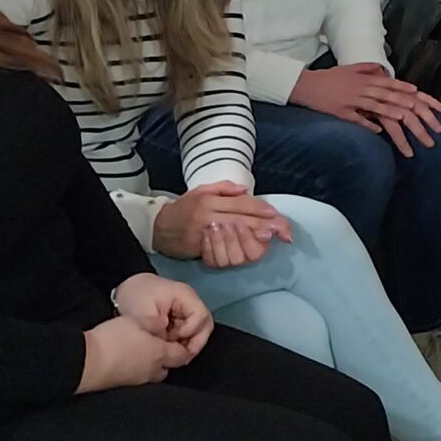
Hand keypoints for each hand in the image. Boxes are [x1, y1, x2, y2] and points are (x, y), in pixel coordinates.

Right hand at [78, 312, 193, 391]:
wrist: (86, 362)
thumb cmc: (114, 338)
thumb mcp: (136, 321)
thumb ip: (154, 322)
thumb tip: (164, 323)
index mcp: (160, 354)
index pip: (182, 355)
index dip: (185, 347)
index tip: (182, 340)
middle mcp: (152, 370)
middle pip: (169, 367)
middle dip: (169, 358)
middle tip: (162, 345)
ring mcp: (137, 381)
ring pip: (154, 374)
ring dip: (154, 365)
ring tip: (144, 352)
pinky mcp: (123, 385)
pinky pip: (139, 378)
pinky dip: (139, 370)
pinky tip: (129, 360)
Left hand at [112, 272, 212, 357]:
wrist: (127, 289)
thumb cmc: (135, 297)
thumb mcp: (142, 313)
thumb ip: (157, 331)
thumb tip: (168, 348)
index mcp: (185, 295)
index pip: (201, 316)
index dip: (192, 331)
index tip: (173, 340)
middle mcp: (191, 302)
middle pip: (205, 325)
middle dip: (195, 342)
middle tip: (180, 356)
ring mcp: (188, 310)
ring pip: (200, 331)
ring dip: (188, 344)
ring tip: (173, 353)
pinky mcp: (183, 317)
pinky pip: (190, 332)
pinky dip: (182, 342)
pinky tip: (169, 348)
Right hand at [149, 181, 292, 267]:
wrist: (158, 227)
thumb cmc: (183, 207)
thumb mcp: (201, 190)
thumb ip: (224, 188)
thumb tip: (245, 190)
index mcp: (211, 201)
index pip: (244, 204)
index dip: (263, 210)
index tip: (279, 216)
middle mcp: (210, 216)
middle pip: (244, 220)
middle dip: (265, 225)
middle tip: (283, 230)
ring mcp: (205, 234)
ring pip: (235, 238)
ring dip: (253, 239)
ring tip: (268, 238)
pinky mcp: (200, 249)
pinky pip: (222, 252)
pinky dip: (236, 252)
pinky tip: (248, 251)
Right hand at [290, 62, 440, 153]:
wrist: (306, 85)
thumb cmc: (329, 78)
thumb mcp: (350, 69)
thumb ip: (367, 69)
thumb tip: (382, 70)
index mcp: (365, 79)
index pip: (390, 83)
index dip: (405, 88)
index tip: (419, 93)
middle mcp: (361, 88)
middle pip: (387, 96)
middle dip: (405, 104)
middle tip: (419, 111)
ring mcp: (352, 100)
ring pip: (375, 106)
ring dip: (391, 113)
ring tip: (405, 120)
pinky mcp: (341, 112)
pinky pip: (357, 119)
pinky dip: (368, 125)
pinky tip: (379, 132)